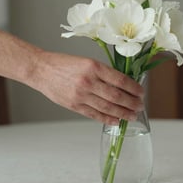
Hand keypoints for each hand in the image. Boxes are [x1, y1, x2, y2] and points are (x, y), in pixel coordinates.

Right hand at [29, 52, 144, 124]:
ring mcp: (81, 95)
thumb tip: (123, 85)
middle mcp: (88, 81)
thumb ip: (103, 73)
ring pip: (107, 108)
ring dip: (123, 113)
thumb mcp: (87, 62)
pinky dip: (107, 119)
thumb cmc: (64, 64)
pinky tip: (117, 121)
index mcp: (93, 67)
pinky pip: (94, 115)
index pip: (120, 80)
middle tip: (141, 106)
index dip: (133, 88)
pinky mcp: (74, 106)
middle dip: (132, 103)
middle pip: (116, 96)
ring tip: (133, 116)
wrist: (41, 70)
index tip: (141, 92)